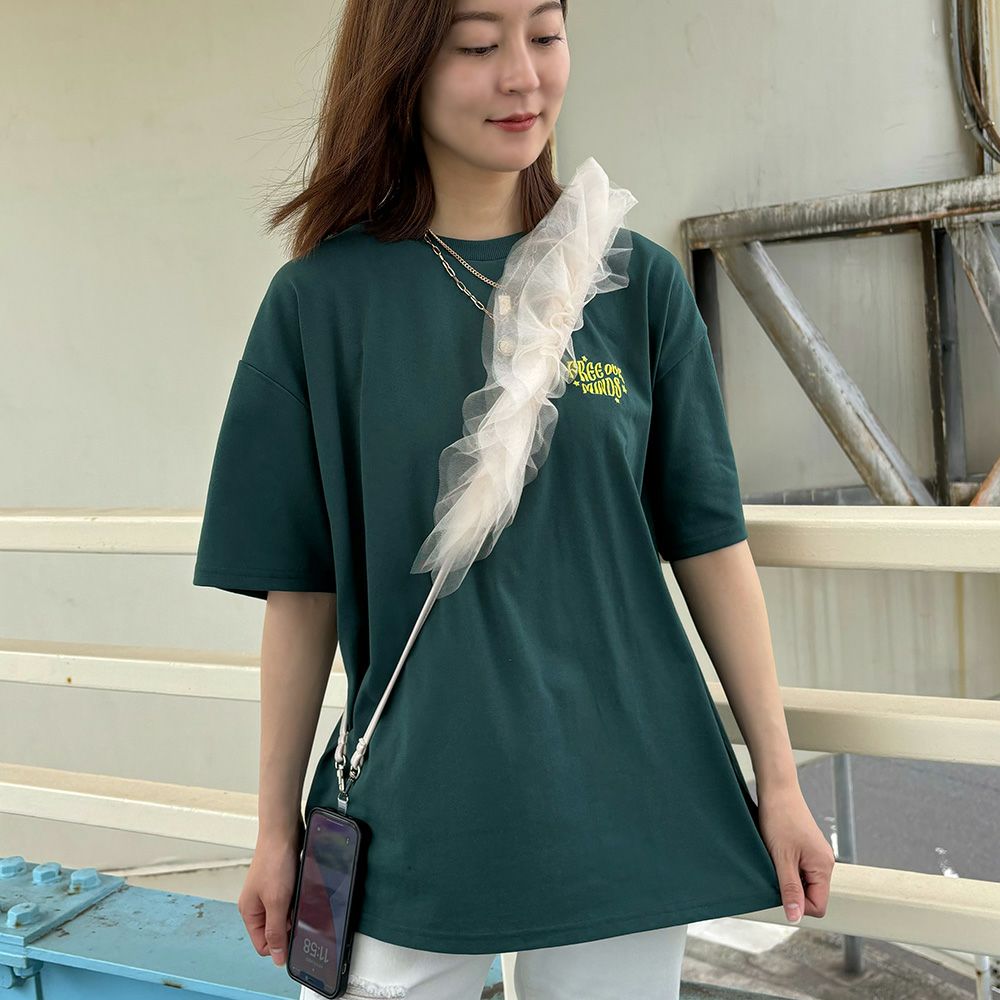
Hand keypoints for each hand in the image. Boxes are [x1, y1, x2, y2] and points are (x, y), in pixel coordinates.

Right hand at [239, 821, 303, 965]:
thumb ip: (276, 931)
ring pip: (285, 915)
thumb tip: (277, 958)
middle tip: (297, 910)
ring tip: (298, 895)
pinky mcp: (281, 883)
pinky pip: (290, 900)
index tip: (294, 937)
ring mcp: (268, 893)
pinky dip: (297, 898)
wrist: (283, 831)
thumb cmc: (275, 861)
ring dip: (294, 910)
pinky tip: (301, 888)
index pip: (263, 945)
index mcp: (249, 912)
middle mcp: (257, 904)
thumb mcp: (276, 901)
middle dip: (289, 925)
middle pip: (275, 930)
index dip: (280, 945)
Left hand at [757, 787, 835, 923]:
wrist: (777, 790)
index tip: (780, 889)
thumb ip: (790, 889)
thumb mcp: (782, 858)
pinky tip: (776, 853)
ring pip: (805, 882)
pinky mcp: (807, 848)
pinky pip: (800, 869)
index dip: (798, 905)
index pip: (818, 906)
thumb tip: (795, 917)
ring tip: (775, 859)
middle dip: (792, 891)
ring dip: (788, 878)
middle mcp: (825, 862)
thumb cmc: (779, 818)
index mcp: (824, 867)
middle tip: (774, 871)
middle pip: (812, 895)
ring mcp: (816, 854)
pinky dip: (787, 867)